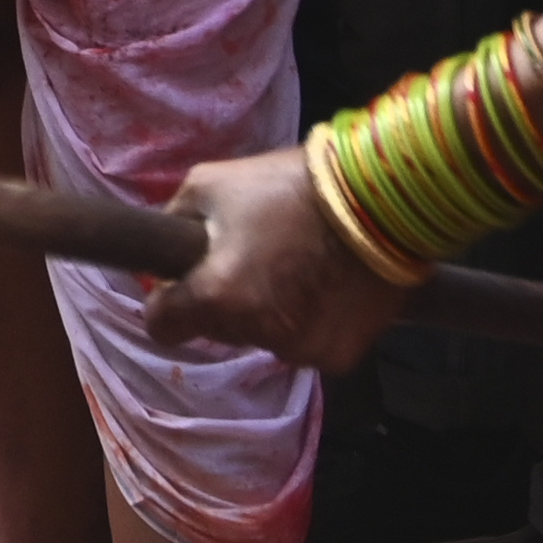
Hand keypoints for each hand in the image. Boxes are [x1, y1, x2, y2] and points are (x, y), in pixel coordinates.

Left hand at [145, 145, 420, 373]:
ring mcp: (300, 350)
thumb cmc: (287, 186)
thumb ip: (173, 221)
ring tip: (297, 266)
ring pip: (264, 338)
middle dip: (226, 302)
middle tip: (254, 259)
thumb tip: (162, 252)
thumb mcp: (209, 184)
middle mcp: (256, 332)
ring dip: (270, 313)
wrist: (379, 198)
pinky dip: (312, 324)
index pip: (162, 326)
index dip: (170, 302)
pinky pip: (307, 345)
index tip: (185, 285)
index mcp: (216, 294)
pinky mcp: (339, 358)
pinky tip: (327, 287)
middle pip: (218, 330)